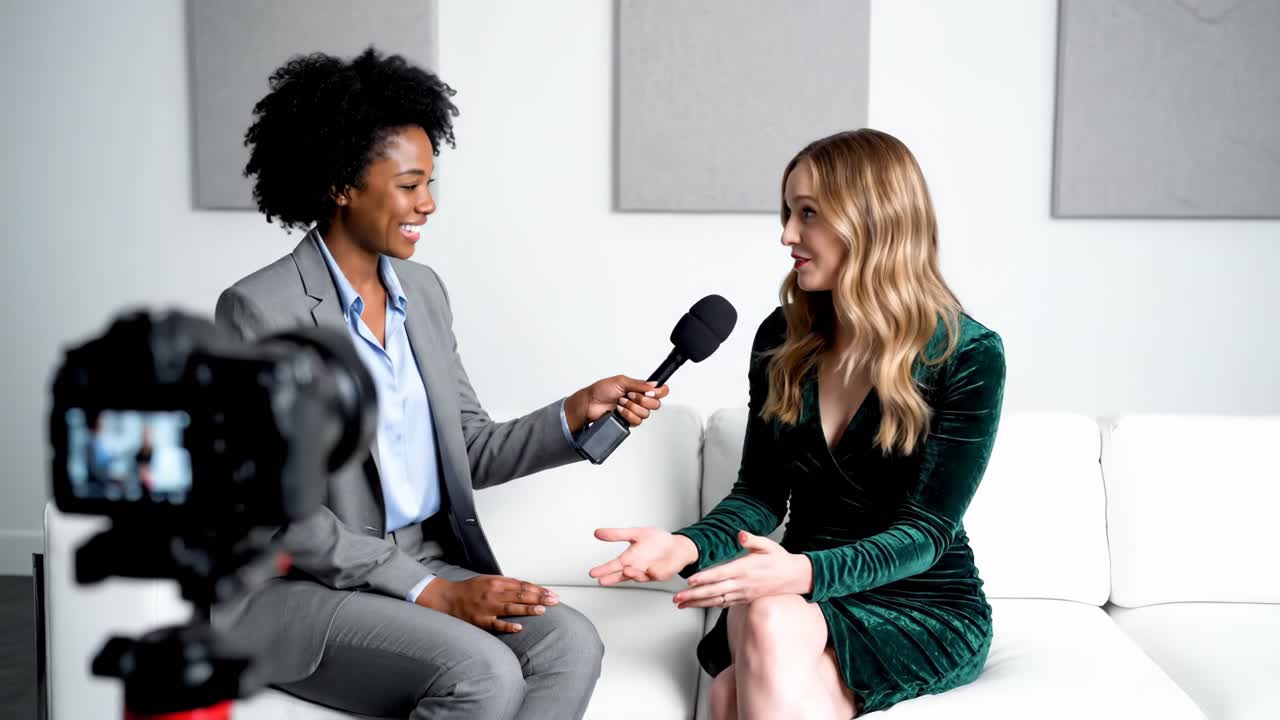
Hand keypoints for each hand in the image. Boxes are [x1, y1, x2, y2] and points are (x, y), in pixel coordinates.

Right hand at [416, 574, 558, 632]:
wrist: (447, 598)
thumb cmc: (469, 590)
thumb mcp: (488, 580)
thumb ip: (506, 583)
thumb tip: (526, 586)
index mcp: (496, 582)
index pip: (522, 586)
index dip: (538, 589)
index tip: (551, 593)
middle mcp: (493, 594)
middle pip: (520, 595)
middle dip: (539, 597)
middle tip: (554, 600)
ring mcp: (487, 608)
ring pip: (511, 608)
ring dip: (527, 609)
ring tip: (542, 610)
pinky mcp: (480, 621)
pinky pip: (496, 624)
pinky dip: (508, 626)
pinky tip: (519, 627)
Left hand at [566, 376, 670, 431]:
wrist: (590, 404)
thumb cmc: (601, 390)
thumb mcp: (621, 381)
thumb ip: (639, 383)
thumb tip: (654, 384)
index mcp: (639, 388)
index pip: (659, 391)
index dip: (659, 392)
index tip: (650, 391)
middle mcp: (639, 400)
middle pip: (655, 404)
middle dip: (642, 400)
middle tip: (630, 395)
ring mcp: (634, 411)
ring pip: (646, 414)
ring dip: (632, 407)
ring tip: (621, 402)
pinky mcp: (629, 420)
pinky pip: (637, 421)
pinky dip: (627, 415)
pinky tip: (619, 411)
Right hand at [589, 527, 697, 585]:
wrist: (677, 545)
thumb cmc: (657, 541)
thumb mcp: (635, 533)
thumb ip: (617, 534)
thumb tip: (597, 532)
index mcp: (629, 559)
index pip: (613, 566)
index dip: (603, 570)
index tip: (593, 573)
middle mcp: (637, 568)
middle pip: (622, 576)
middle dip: (612, 578)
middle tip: (601, 580)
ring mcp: (649, 573)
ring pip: (638, 576)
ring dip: (632, 574)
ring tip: (626, 570)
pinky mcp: (661, 574)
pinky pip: (656, 574)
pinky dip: (652, 573)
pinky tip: (649, 569)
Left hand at [672, 531, 811, 608]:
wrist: (795, 577)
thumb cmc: (780, 559)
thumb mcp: (768, 545)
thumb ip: (752, 540)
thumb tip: (740, 534)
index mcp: (745, 569)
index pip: (721, 575)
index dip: (705, 579)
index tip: (690, 582)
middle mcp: (742, 584)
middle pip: (714, 591)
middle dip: (693, 596)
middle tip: (676, 599)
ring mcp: (743, 594)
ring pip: (716, 600)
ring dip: (698, 603)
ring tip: (681, 605)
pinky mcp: (745, 599)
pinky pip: (724, 604)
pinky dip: (710, 605)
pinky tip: (699, 605)